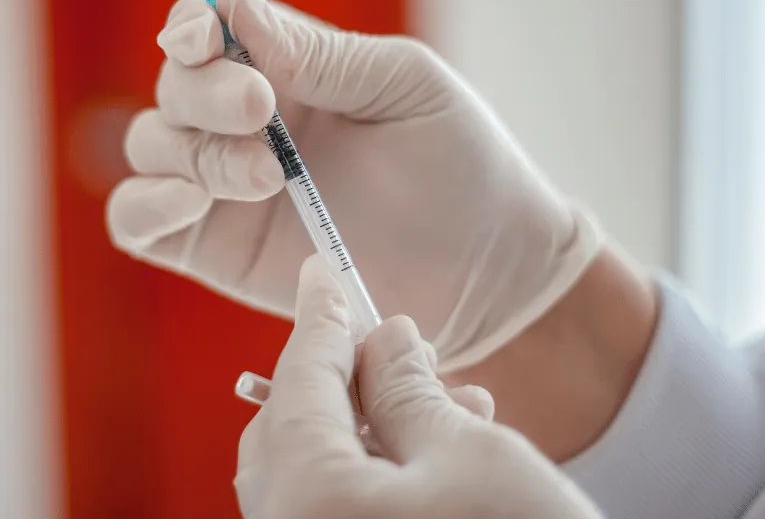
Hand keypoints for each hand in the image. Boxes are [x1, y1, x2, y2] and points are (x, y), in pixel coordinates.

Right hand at [107, 0, 597, 368]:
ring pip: (150, 145)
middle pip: (172, 84)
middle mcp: (245, 122)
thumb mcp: (404, 84)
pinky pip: (135, 221)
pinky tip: (192, 203)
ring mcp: (225, 186)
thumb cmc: (461, 161)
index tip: (209, 36)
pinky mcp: (215, 251)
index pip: (205, 28)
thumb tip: (230, 0)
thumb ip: (319, 53)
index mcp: (288, 68)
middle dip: (205, 91)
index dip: (191, 25)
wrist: (491, 269)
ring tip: (268, 174)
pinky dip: (143, 204)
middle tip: (263, 109)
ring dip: (192, 149)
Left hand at [234, 255, 601, 518]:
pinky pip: (336, 514)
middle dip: (343, 376)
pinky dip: (374, 476)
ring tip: (449, 395)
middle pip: (290, 430)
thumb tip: (385, 337)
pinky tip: (437, 455)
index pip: (299, 380)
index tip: (320, 268)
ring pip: (317, 475)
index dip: (319, 316)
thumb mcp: (474, 454)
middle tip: (392, 341)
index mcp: (307, 499)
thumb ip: (409, 387)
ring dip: (371, 426)